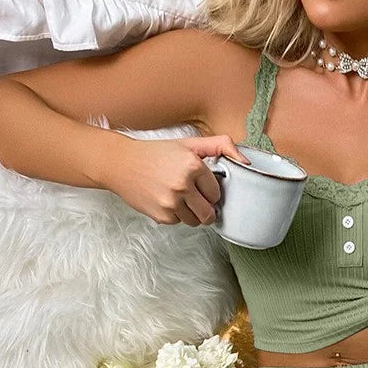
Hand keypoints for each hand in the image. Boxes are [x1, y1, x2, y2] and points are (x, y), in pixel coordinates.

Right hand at [102, 134, 249, 226]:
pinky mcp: (162, 216)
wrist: (121, 164)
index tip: (199, 184)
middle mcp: (183, 185)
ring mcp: (171, 203)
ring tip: (178, 197)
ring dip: (191, 213)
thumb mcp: (188, 144)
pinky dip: (175, 215)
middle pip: (209, 213)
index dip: (209, 189)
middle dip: (205, 208)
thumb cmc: (156, 153)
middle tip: (194, 197)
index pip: (216, 192)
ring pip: (195, 221)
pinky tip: (165, 200)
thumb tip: (246, 161)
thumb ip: (220, 145)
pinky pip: (179, 223)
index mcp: (193, 165)